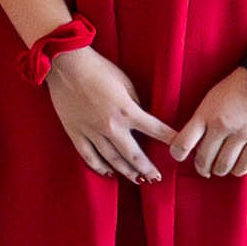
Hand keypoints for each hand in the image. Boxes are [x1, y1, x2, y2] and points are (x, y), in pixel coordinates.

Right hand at [41, 42, 162, 183]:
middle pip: (134, 155)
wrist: (66, 65)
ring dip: (127, 172)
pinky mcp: (75, 133)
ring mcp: (92, 132)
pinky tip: (108, 173)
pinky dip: (99, 167)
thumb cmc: (97, 68)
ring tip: (137, 180)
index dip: (170, 139)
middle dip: (148, 168)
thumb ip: (134, 102)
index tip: (180, 149)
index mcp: (127, 111)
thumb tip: (140, 116)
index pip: (155, 129)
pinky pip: (89, 156)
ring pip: (112, 160)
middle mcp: (111, 126)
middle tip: (156, 178)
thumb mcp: (125, 82)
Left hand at [169, 68, 246, 179]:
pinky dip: (237, 170)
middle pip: (204, 159)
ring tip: (219, 168)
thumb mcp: (211, 99)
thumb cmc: (237, 87)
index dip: (178, 154)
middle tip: (204, 168)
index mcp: (206, 114)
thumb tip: (195, 142)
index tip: (180, 156)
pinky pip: (244, 166)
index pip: (184, 142)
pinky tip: (235, 167)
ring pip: (223, 166)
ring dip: (219, 170)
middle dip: (202, 167)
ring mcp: (241, 134)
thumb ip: (202, 120)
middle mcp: (222, 126)